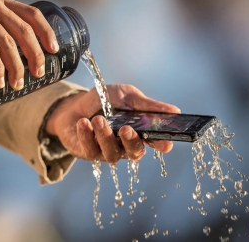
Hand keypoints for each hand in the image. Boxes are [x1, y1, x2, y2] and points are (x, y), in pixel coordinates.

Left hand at [45, 84, 180, 163]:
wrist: (74, 105)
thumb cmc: (104, 101)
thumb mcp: (126, 96)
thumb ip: (146, 105)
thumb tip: (174, 110)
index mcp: (139, 132)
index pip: (155, 142)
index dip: (161, 144)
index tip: (165, 144)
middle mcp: (125, 146)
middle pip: (134, 153)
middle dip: (131, 142)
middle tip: (125, 129)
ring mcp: (107, 151)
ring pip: (111, 153)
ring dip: (105, 136)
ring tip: (98, 119)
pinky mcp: (88, 153)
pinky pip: (90, 150)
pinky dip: (86, 135)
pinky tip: (83, 122)